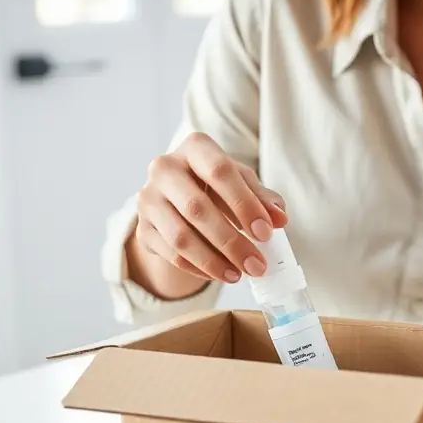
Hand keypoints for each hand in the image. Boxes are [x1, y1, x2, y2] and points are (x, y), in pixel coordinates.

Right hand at [134, 133, 286, 283]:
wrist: (177, 199)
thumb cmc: (216, 187)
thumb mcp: (242, 185)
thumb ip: (263, 199)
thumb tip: (280, 218)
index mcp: (195, 148)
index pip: (219, 172)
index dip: (244, 204)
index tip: (265, 233)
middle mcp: (165, 168)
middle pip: (197, 208)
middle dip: (231, 242)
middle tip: (256, 265)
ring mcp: (148, 199)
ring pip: (180, 237)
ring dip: (213, 261)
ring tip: (238, 275)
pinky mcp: (143, 228)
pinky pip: (170, 254)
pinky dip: (198, 268)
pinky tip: (220, 274)